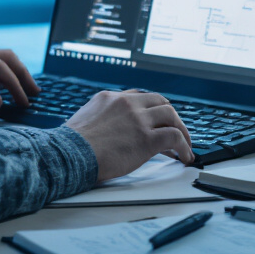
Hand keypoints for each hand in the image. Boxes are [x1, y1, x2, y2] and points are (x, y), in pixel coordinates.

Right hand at [65, 90, 193, 181]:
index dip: (151, 108)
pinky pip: (175, 137)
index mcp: (110, 98)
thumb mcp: (83, 119)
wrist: (69, 154)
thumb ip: (99, 118)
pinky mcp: (147, 139)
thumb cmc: (71, 145)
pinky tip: (185, 156)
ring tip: (185, 144)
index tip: (155, 118)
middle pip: (159, 101)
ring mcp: (138, 120)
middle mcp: (126, 104)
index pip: (139, 96)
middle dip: (170, 116)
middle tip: (175, 128)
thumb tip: (103, 130)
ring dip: (182, 130)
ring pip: (171, 115)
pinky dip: (184, 146)